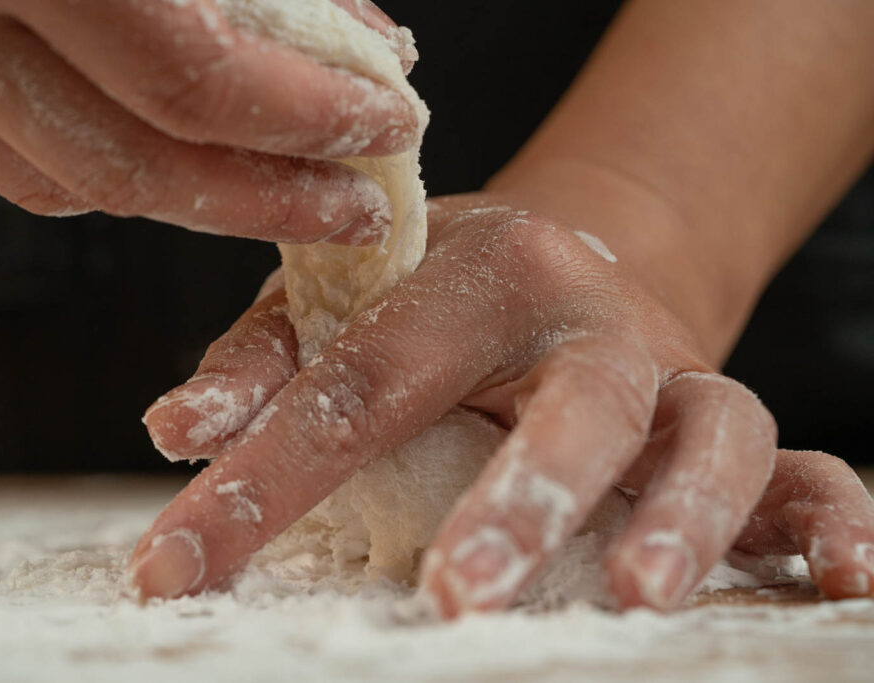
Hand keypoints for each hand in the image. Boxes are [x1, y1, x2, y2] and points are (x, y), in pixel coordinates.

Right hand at [0, 0, 414, 242]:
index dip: (306, 116)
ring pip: (65, 180)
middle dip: (267, 200)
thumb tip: (353, 33)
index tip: (387, 120)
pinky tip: (176, 161)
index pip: (190, 76)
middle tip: (354, 207)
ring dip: (194, 202)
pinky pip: (3, 155)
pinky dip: (106, 171)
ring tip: (284, 194)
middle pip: (132, 164)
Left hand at [128, 193, 873, 613]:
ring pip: (708, 437)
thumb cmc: (435, 293)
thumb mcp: (345, 297)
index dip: (262, 478)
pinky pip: (800, 470)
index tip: (177, 570)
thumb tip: (178, 428)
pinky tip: (835, 578)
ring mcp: (672, 377)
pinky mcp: (724, 426)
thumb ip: (266, 357)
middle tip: (459, 593)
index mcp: (483, 273)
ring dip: (680, 519)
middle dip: (520, 500)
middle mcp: (592, 323)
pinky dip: (829, 520)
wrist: (561, 261)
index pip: (362, 379)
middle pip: (573, 405)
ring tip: (636, 596)